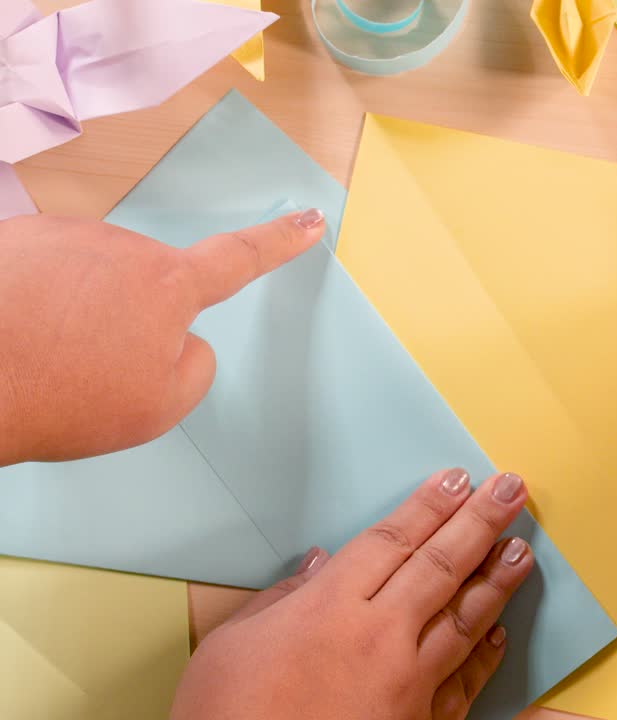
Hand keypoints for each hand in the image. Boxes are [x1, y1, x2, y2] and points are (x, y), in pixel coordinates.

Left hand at [0, 210, 325, 465]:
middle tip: (94, 367)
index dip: (280, 242)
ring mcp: (63, 236)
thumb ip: (194, 366)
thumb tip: (180, 339)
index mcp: (169, 287)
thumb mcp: (158, 407)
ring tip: (47, 352)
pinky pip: (46, 270)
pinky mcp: (16, 239)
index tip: (308, 220)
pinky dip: (38, 300)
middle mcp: (120, 246)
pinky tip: (19, 332)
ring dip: (80, 308)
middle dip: (132, 318)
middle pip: (149, 282)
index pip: (241, 258)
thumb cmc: (56, 397)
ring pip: (93, 276)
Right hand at [171, 468, 533, 719]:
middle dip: (480, 523)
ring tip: (521, 550)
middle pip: (441, 566)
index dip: (429, 506)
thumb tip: (317, 566)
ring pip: (463, 619)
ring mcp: (406, 682)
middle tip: (511, 491)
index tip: (457, 479)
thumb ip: (280, 599)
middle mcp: (378, 637)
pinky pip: (463, 682)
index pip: (393, 540)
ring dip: (496, 581)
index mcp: (330, 607)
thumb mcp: (229, 647)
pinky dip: (485, 656)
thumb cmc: (226, 719)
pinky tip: (500, 634)